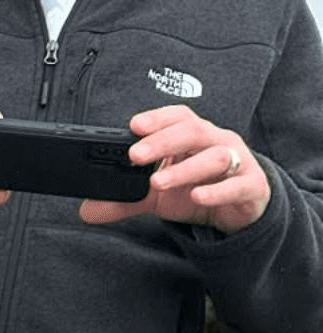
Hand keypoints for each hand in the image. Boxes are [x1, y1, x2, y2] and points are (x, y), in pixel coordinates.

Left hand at [82, 106, 270, 230]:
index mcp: (194, 138)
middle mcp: (216, 143)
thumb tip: (86, 210)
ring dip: (184, 169)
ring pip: (214, 157)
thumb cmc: (200, 189)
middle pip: (193, 132)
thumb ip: (125, 201)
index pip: (178, 118)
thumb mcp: (157, 197)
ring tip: (157, 182)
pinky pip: (235, 185)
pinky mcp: (249, 187)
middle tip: (135, 155)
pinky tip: (196, 197)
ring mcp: (237, 163)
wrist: (241, 208)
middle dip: (163, 141)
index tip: (133, 125)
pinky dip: (216, 192)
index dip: (158, 119)